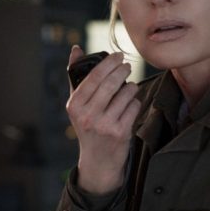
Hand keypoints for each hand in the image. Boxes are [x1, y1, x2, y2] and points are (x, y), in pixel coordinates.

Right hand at [66, 45, 140, 194]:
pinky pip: (133, 107)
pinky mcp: (120, 132)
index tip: (118, 55)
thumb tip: (75, 49)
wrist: (98, 161)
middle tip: (127, 66)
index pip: (94, 77)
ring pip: (125, 93)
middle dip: (122, 70)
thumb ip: (76, 76)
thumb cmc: (87, 126)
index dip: (108, 63)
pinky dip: (134, 102)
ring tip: (128, 89)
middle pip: (111, 83)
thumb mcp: (77, 104)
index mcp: (75, 105)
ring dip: (130, 87)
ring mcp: (104, 125)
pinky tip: (129, 105)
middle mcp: (87, 115)